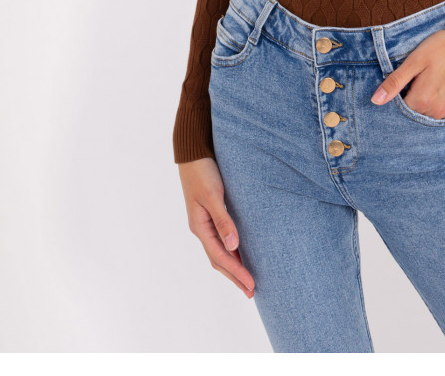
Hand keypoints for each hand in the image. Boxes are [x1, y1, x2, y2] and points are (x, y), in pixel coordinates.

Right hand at [178, 156, 254, 297]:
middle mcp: (201, 228)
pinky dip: (231, 251)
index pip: (220, 257)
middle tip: (251, 292)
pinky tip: (240, 253)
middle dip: (235, 276)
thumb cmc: (203, 172)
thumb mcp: (213, 196)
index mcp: (200, 227)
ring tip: (247, 280)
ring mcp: (205, 222)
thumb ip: (223, 221)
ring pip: (219, 252)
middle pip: (219, 260)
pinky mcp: (211, 214)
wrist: (193, 153)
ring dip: (233, 266)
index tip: (251, 285)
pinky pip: (221, 240)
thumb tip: (233, 247)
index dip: (236, 272)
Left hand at [371, 28, 444, 119]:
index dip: (401, 91)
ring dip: (425, 101)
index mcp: (421, 100)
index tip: (408, 78)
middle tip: (421, 77)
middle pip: (414, 111)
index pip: (399, 106)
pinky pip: (442, 113)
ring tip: (432, 80)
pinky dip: (438, 103)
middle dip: (412, 97)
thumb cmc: (444, 48)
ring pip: (427, 113)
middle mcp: (436, 111)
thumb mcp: (415, 60)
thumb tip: (375, 100)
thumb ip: (395, 82)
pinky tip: (442, 86)